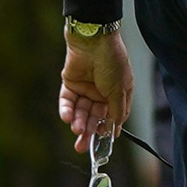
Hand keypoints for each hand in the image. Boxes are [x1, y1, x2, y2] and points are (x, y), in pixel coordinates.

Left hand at [59, 30, 134, 153]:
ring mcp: (86, 88)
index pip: (112, 117)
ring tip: (76, 130)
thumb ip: (117, 111)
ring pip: (80, 111)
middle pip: (94, 117)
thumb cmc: (113, 61)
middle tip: (82, 146)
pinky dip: (67, 110)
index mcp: (119, 94)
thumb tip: (116, 129)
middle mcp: (103, 93)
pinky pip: (67, 101)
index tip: (102, 143)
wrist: (94, 40)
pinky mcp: (71, 83)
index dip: (107, 130)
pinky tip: (67, 118)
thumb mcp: (120, 89)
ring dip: (78, 122)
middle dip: (88, 131)